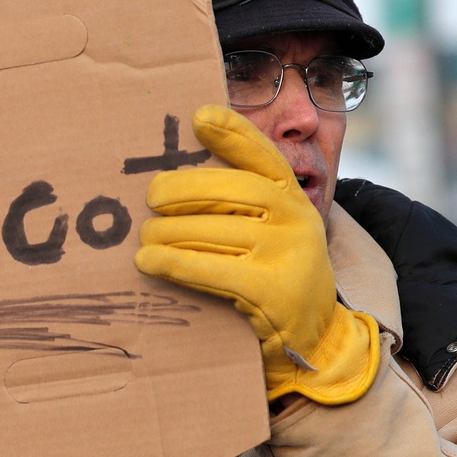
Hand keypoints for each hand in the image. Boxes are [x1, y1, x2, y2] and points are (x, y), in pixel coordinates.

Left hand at [134, 104, 379, 404]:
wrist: (314, 340)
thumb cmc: (274, 276)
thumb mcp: (273, 232)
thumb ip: (241, 203)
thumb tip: (175, 177)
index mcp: (293, 197)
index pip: (263, 155)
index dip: (232, 133)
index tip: (198, 116)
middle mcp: (296, 218)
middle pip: (230, 189)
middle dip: (182, 189)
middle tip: (150, 197)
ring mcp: (287, 254)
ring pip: (213, 230)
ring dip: (167, 232)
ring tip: (143, 238)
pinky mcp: (271, 291)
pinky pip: (210, 269)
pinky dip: (172, 263)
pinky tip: (147, 262)